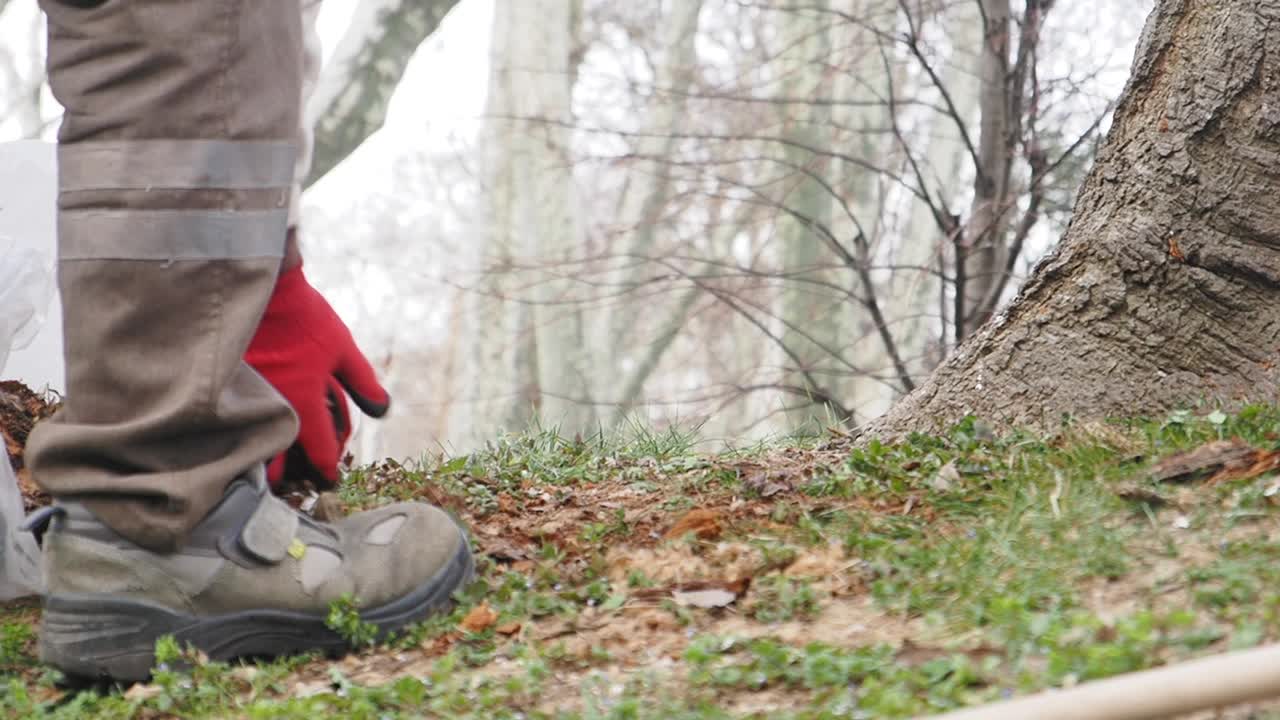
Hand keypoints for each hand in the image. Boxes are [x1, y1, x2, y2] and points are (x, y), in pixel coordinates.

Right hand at [245, 264, 389, 487]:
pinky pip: (233, 418)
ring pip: (249, 442)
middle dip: (284, 476)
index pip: (318, 450)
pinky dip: (241, 429)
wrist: (263, 289)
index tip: (329, 481)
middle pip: (275, 459)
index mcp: (304, 403)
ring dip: (259, 456)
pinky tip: (242, 430)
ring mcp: (244, 397)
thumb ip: (362, 382)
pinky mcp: (225, 384)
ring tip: (265, 466)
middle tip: (290, 485)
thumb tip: (382, 409)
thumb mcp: (343, 349)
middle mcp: (272, 407)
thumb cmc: (306, 318)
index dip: (327, 469)